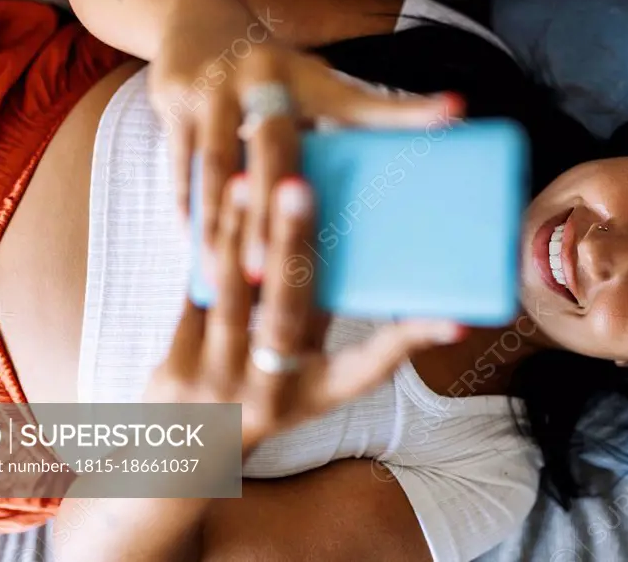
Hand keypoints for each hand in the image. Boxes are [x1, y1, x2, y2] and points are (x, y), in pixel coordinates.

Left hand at [144, 174, 463, 451]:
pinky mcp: (175, 360)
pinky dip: (205, 244)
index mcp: (317, 392)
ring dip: (238, 232)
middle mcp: (271, 390)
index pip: (370, 368)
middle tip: (298, 185)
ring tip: (249, 176)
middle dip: (292, 245)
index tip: (452, 316)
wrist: (186, 452)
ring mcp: (218, 379)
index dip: (409, 341)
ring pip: (229, 295)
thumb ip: (330, 319)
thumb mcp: (312, 375)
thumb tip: (370, 253)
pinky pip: (193, 293)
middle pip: (286, 312)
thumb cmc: (269, 395)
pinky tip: (213, 197)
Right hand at [146, 15, 459, 279]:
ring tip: (233, 275)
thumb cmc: (269, 68)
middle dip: (274, 206)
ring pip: (217, 168)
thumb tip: (414, 160)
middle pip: (273, 148)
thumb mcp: (310, 82)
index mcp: (305, 75)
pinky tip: (198, 253)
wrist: (192, 18)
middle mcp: (259, 77)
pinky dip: (190, 211)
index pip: (360, 101)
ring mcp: (210, 90)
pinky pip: (180, 169)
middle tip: (279, 264)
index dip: (405, 110)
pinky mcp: (172, 105)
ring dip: (224, 223)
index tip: (452, 113)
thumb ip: (349, 121)